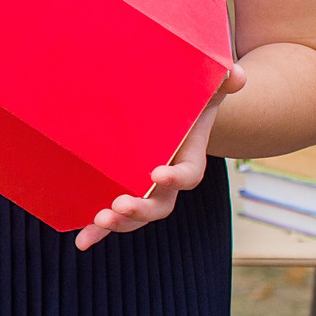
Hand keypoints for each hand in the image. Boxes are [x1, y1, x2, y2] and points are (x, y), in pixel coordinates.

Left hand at [73, 67, 244, 250]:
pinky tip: (81, 241)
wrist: (167, 112)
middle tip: (120, 205)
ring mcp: (144, 189)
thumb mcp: (203, 86)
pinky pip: (111, 214)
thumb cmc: (185, 97)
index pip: (189, 175)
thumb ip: (219, 81)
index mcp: (187, 156)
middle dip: (142, 209)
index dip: (176, 178)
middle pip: (161, 206)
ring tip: (100, 220)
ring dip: (119, 223)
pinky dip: (97, 230)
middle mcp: (167, 180)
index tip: (157, 174)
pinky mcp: (120, 189)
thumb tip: (234, 74)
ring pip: (137, 216)